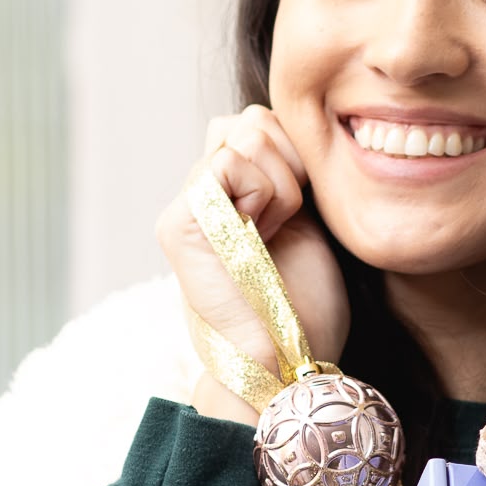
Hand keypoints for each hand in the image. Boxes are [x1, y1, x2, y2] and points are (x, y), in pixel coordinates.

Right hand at [155, 106, 349, 421]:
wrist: (287, 364)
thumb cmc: (304, 306)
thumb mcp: (305, 222)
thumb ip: (287, 176)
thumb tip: (290, 128)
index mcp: (229, 197)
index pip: (257, 124)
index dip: (295, 154)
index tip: (303, 211)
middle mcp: (201, 197)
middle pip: (250, 121)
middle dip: (289, 163)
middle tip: (286, 224)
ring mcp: (186, 207)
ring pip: (244, 132)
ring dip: (281, 182)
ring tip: (273, 232)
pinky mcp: (180, 222)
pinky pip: (229, 158)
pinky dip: (264, 189)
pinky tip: (263, 233)